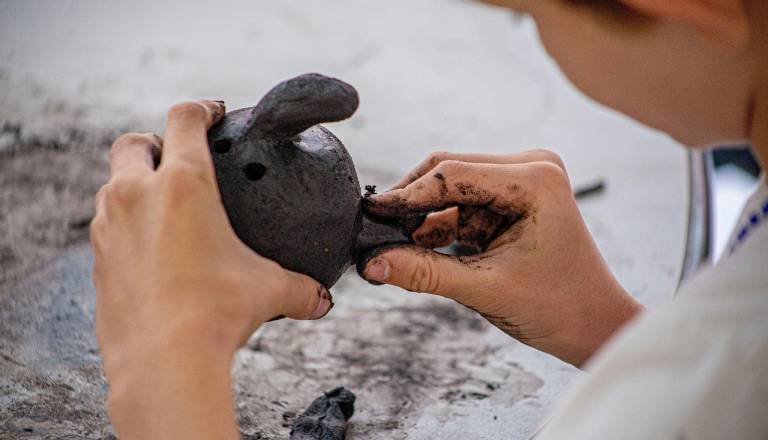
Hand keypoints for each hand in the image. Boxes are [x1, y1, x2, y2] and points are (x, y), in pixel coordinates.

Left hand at [91, 100, 331, 439]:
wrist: (163, 362)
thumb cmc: (216, 314)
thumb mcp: (269, 291)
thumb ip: (300, 287)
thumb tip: (322, 299)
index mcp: (183, 184)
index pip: (185, 118)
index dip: (202, 108)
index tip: (215, 114)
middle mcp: (138, 195)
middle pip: (134, 142)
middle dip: (155, 141)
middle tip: (179, 158)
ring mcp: (110, 226)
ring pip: (113, 183)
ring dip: (136, 182)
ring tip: (164, 204)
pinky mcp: (98, 259)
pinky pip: (108, 225)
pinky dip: (127, 223)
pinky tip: (152, 248)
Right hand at [362, 150, 642, 365]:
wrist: (595, 325)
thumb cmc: (561, 306)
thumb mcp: (486, 289)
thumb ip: (425, 272)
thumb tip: (373, 262)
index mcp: (535, 180)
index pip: (452, 175)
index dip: (406, 195)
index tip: (370, 213)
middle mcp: (530, 169)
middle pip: (448, 174)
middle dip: (412, 205)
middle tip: (374, 230)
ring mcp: (521, 182)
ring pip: (451, 192)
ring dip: (423, 219)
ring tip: (392, 246)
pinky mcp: (512, 201)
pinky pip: (462, 207)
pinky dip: (439, 228)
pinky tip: (415, 248)